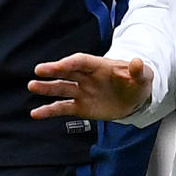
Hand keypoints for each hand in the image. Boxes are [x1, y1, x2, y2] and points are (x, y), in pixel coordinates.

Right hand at [29, 53, 153, 119]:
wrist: (134, 99)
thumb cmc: (137, 82)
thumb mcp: (143, 76)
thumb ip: (139, 71)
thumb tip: (137, 62)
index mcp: (100, 66)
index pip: (83, 61)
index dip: (72, 62)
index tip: (61, 64)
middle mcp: (86, 77)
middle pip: (68, 71)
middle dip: (54, 71)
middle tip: (39, 70)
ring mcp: (82, 92)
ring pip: (62, 88)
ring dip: (47, 88)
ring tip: (33, 86)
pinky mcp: (80, 107)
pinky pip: (62, 108)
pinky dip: (49, 111)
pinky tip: (36, 113)